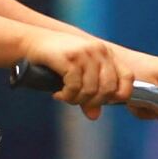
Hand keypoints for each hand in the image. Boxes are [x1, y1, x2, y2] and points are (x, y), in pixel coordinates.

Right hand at [17, 27, 157, 113]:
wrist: (30, 42)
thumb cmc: (55, 59)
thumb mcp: (76, 75)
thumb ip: (89, 93)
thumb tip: (95, 116)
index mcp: (106, 53)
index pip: (127, 77)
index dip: (121, 94)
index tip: (104, 102)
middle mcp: (99, 51)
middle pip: (109, 89)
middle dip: (93, 102)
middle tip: (77, 102)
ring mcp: (85, 53)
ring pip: (91, 91)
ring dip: (76, 100)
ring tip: (65, 97)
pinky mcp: (70, 58)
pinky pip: (75, 87)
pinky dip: (66, 96)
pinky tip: (58, 94)